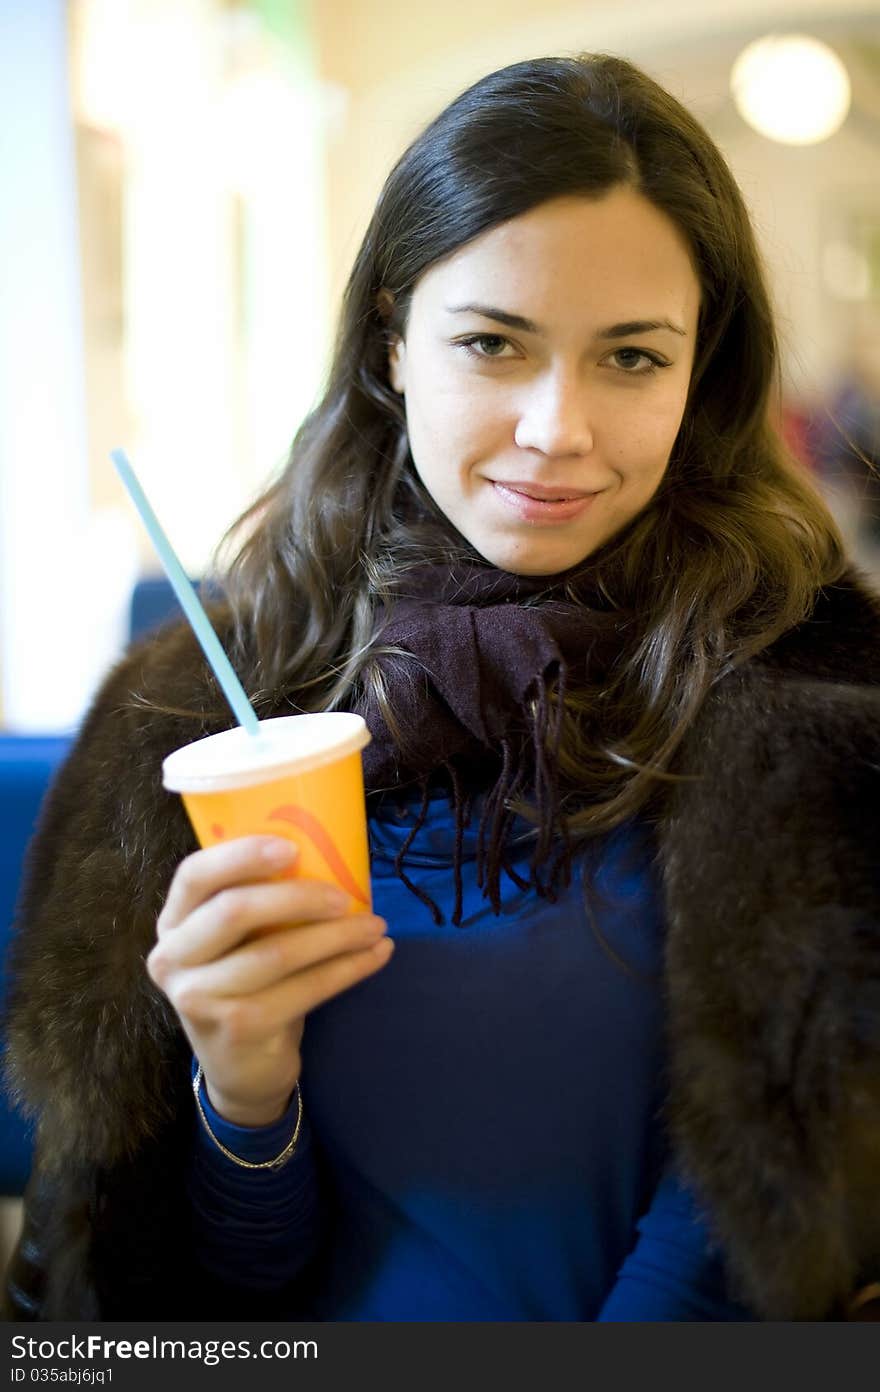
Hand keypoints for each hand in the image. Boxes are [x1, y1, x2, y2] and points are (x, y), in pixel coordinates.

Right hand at [146, 836, 392, 1125]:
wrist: (240, 1068)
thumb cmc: (247, 985)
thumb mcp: (236, 943)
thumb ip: (257, 902)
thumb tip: (327, 852)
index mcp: (173, 923)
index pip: (194, 875)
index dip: (241, 855)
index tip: (291, 848)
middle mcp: (174, 959)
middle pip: (235, 910)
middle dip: (299, 897)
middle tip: (346, 897)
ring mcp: (200, 998)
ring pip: (276, 953)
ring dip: (336, 937)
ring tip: (376, 927)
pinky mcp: (238, 1028)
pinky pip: (304, 989)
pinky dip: (348, 969)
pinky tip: (376, 956)